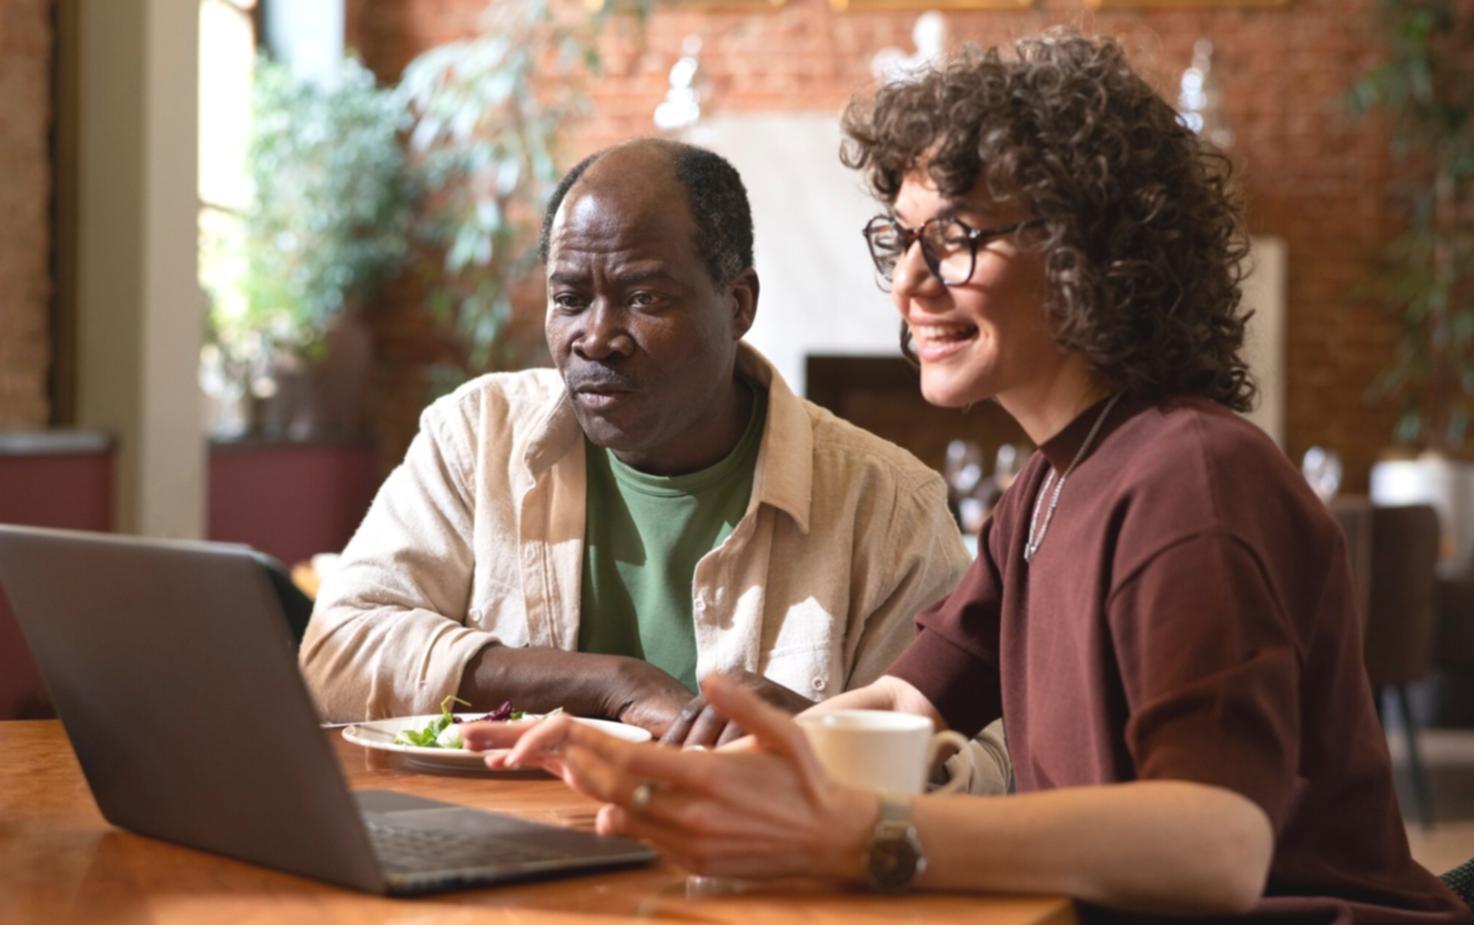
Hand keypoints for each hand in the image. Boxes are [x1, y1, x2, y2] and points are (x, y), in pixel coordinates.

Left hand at [464, 673, 879, 880]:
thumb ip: (741, 704)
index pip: (630, 759)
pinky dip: (619, 817)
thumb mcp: (782, 731)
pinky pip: (644, 838)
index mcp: (707, 778)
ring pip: (621, 816)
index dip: (588, 743)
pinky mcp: (693, 863)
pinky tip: (605, 801)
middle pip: (613, 788)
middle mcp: (691, 815)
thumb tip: (709, 676)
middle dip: (571, 765)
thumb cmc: (807, 780)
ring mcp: (690, 844)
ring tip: (556, 767)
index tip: (558, 726)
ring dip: (588, 790)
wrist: (833, 839)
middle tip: (538, 747)